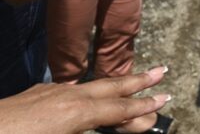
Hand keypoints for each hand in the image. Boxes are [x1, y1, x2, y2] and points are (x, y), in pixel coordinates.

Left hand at [0, 66, 169, 133]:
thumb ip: (90, 130)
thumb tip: (119, 125)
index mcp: (75, 114)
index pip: (118, 110)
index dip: (143, 108)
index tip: (165, 100)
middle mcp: (67, 97)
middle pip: (110, 87)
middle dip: (138, 81)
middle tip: (163, 71)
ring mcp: (50, 92)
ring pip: (91, 86)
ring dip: (116, 85)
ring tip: (136, 80)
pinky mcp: (35, 94)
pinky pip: (72, 90)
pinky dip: (91, 91)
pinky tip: (91, 95)